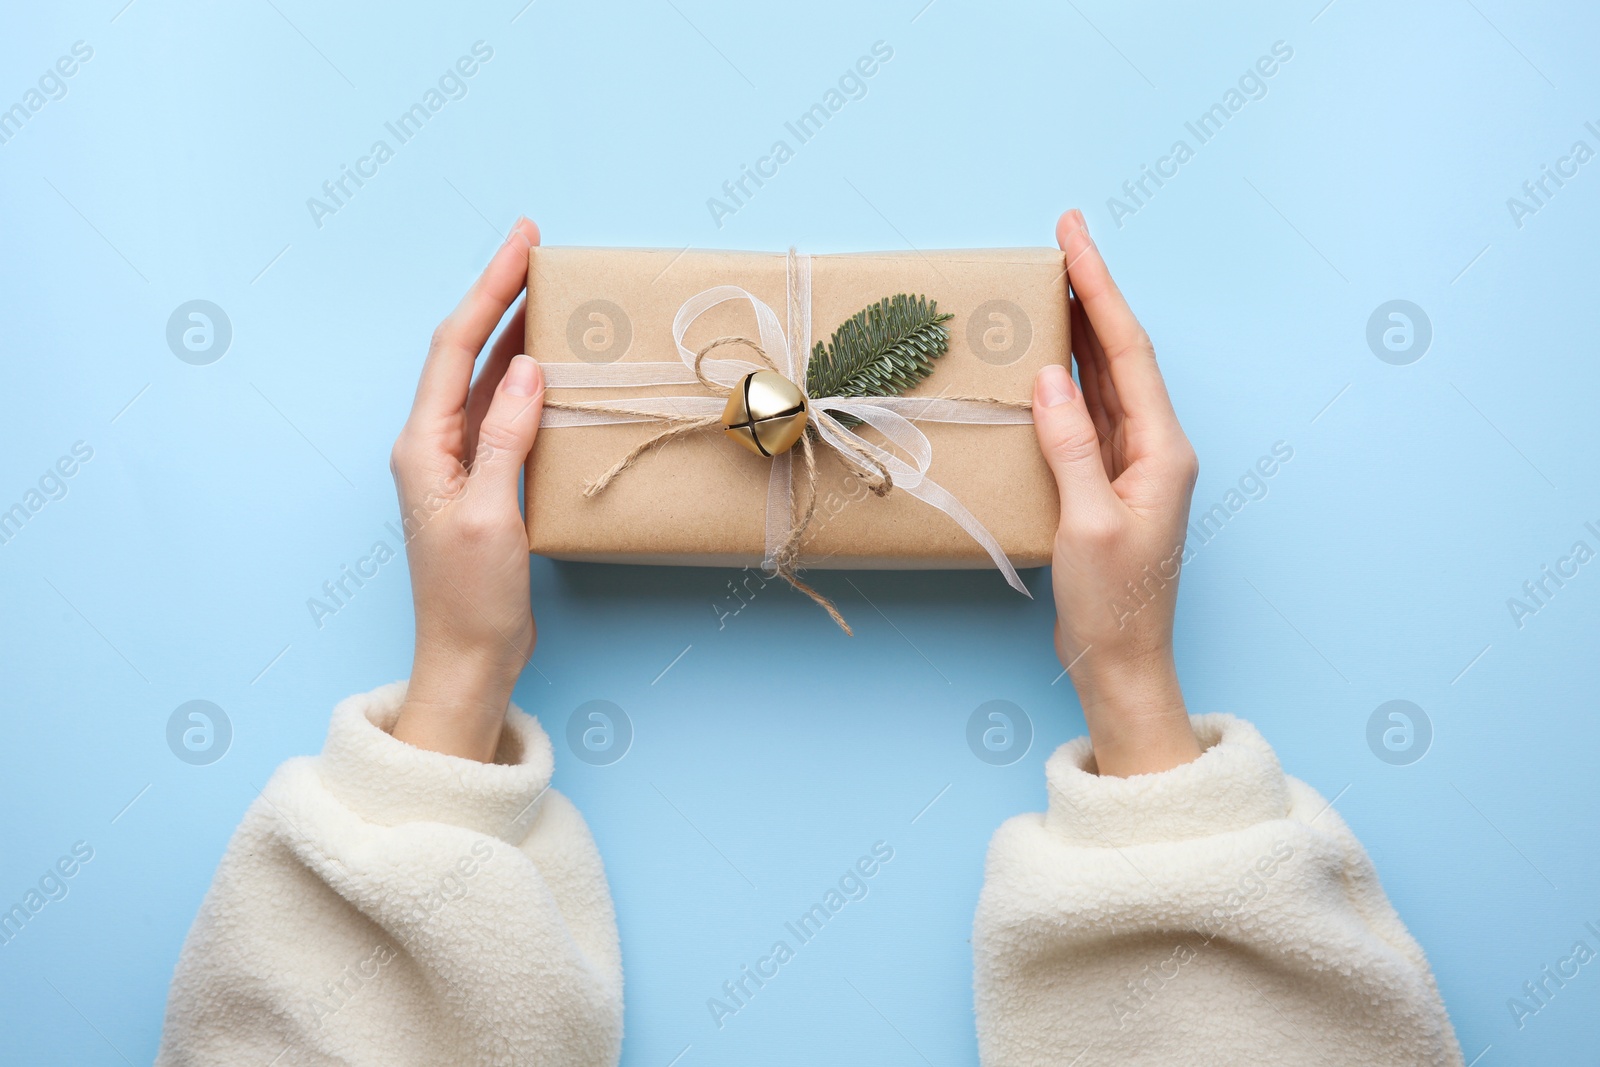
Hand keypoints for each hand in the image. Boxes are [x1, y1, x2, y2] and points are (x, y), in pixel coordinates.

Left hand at [389, 218, 544, 761]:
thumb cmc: (473, 598)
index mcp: (423, 446)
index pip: (454, 347)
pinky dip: (526, 381)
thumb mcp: (489, 515)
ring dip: (513, 333)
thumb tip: (525, 369)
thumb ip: (503, 438)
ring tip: (549, 293)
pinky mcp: (483, 482)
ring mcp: (457, 463)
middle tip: (535, 249)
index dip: (487, 289)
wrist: (469, 658)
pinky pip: (502, 413)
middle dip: (498, 296)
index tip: (520, 244)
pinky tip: (551, 366)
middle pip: (464, 351)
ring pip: (483, 379)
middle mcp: (434, 444)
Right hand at [1032, 210, 1201, 777]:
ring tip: (1052, 283)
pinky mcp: (1107, 483)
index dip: (1100, 289)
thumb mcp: (1087, 523)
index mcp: (1162, 450)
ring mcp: (1131, 465)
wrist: (1120, 661)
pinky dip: (1067, 379)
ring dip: (1079, 331)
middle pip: (1121, 354)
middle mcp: (1154, 448)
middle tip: (1063, 239)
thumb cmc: (1113, 603)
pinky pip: (1089, 414)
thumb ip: (1070, 446)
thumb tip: (1051, 377)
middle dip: (1093, 294)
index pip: (1128, 351)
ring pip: (1105, 380)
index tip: (1075, 236)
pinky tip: (1047, 359)